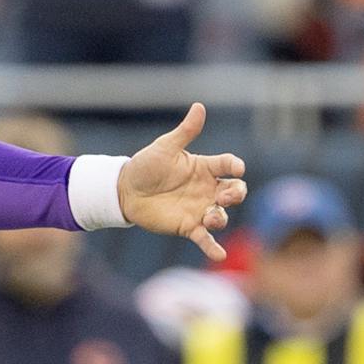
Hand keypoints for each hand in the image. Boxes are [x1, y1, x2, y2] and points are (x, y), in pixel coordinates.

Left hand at [119, 104, 248, 262]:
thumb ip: (185, 132)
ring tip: (211, 216)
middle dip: (237, 193)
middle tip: (228, 195)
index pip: (227, 165)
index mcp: (205, 167)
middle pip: (234, 192)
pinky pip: (204, 238)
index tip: (236, 168)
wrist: (126, 190)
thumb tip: (200, 107)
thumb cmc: (146, 165)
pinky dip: (213, 248)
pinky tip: (219, 256)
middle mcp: (207, 188)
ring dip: (221, 217)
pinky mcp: (188, 226)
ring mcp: (199, 208)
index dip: (234, 166)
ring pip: (221, 215)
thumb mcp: (165, 147)